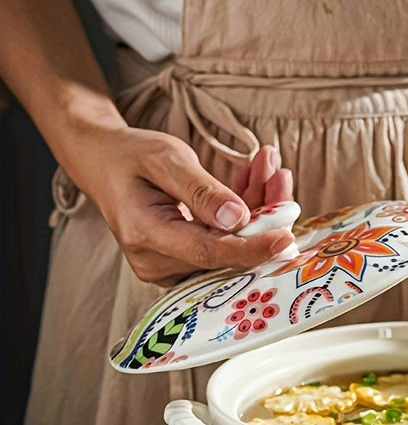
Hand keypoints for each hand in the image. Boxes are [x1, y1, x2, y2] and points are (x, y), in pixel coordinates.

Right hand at [75, 128, 295, 286]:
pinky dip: (246, 213)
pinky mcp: (184, 263)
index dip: (252, 248)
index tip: (286, 238)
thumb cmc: (130, 157)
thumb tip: (237, 218)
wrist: (104, 164)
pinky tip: (256, 180)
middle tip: (281, 175)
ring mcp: (171, 267)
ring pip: (232, 246)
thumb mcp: (165, 158)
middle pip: (228, 251)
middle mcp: (157, 261)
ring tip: (270, 167)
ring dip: (258, 207)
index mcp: (146, 235)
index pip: (210, 253)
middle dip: (263, 214)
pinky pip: (225, 243)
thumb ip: (201, 190)